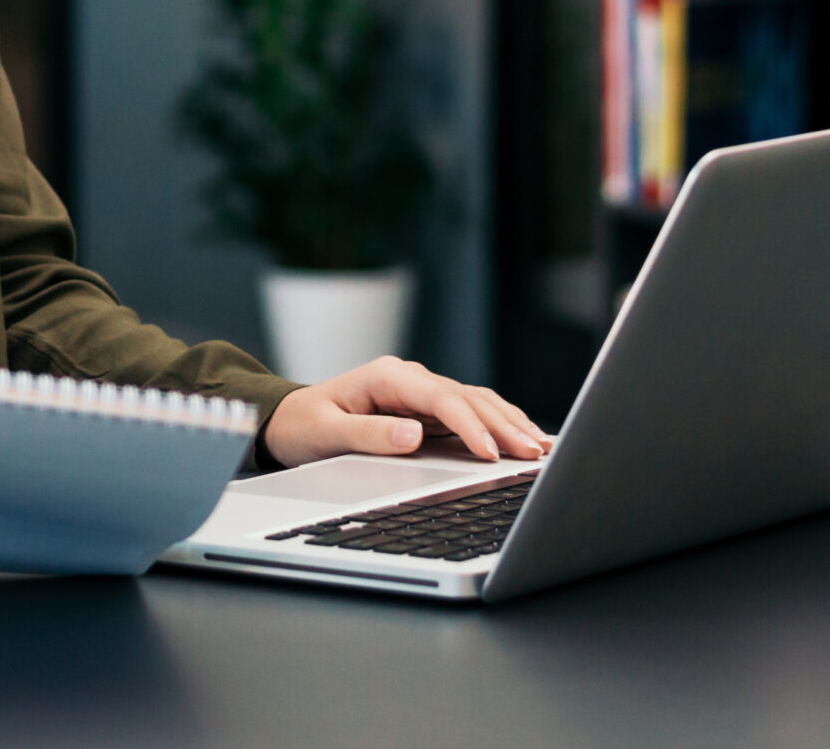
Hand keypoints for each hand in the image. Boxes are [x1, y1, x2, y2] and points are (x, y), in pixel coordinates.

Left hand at [261, 357, 549, 468]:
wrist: (288, 421)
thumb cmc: (304, 426)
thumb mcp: (326, 434)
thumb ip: (369, 434)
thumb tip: (414, 435)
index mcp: (388, 377)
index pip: (442, 398)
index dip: (471, 425)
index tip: (492, 453)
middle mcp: (410, 380)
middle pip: (468, 397)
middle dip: (504, 425)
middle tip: (535, 453)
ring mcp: (421, 393)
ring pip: (476, 403)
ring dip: (509, 423)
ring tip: (541, 448)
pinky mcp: (427, 411)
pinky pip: (470, 415)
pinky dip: (498, 426)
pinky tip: (522, 439)